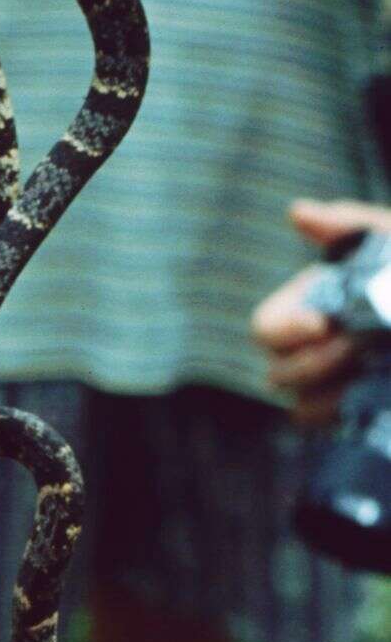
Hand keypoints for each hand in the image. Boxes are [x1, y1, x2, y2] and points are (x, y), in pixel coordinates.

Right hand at [252, 199, 390, 425]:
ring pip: (301, 406)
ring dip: (329, 395)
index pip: (267, 328)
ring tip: (370, 376)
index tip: (323, 323)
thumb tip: (297, 212)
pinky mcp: (359, 413)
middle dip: (310, 364)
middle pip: (277, 372)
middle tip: (353, 349)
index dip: (285, 329)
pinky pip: (330, 429)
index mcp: (318, 304)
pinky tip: (375, 396)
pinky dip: (345, 416)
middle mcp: (319, 348)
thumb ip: (353, 227)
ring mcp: (339, 385)